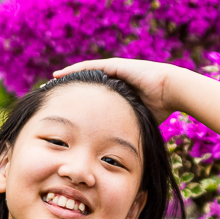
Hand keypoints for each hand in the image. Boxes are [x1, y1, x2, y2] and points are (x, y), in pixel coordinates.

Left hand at [52, 58, 183, 123]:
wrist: (171, 91)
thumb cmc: (160, 109)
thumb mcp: (136, 122)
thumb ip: (126, 131)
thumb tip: (119, 153)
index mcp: (117, 95)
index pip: (92, 99)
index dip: (77, 105)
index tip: (63, 113)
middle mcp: (113, 81)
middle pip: (84, 86)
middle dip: (68, 92)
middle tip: (50, 99)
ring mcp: (113, 71)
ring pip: (83, 75)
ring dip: (66, 79)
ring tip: (48, 85)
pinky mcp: (114, 65)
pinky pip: (88, 67)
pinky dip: (73, 70)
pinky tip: (58, 74)